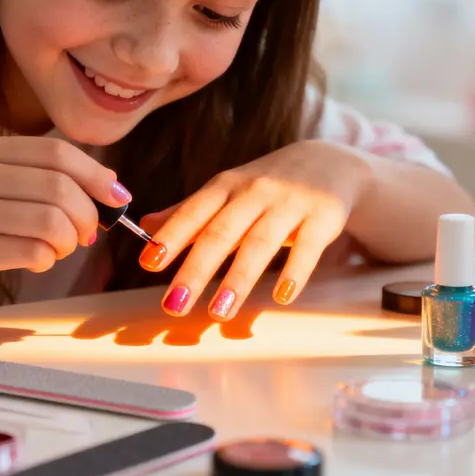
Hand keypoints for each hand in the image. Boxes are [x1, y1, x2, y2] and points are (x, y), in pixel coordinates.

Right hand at [0, 136, 128, 313]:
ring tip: (57, 250)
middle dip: (88, 215)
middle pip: (62, 186)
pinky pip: (32, 250)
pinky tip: (34, 261)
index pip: (58, 152)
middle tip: (87, 235)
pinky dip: (45, 260)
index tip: (117, 197)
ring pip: (53, 219)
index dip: (97, 175)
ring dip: (68, 241)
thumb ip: (28, 178)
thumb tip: (103, 184)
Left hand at [138, 140, 371, 319]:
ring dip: (238, 279)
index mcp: (225, 187)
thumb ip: (189, 212)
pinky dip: (295, 272)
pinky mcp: (323, 217)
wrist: (330, 163)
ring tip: (218, 312)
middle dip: (196, 270)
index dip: (171, 237)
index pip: (193, 212)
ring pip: (260, 244)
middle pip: (221, 233)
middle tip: (174, 306)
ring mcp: (289, 204)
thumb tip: (144, 227)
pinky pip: (308, 248)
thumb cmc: (266, 185)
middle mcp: (254, 192)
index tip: (148, 263)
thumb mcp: (227, 191)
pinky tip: (281, 297)